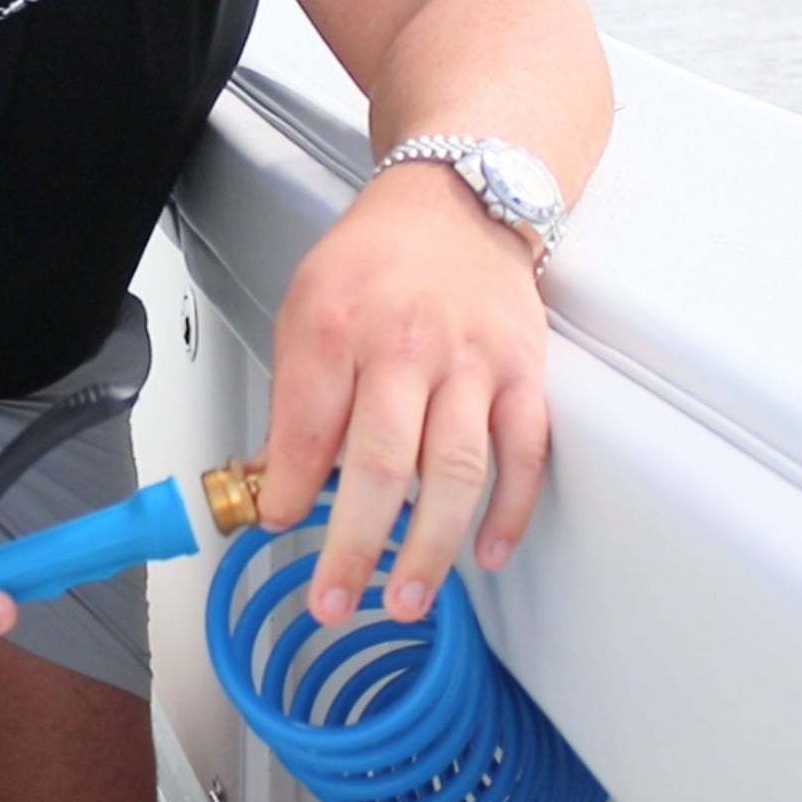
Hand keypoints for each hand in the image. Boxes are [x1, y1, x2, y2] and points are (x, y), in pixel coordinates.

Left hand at [253, 160, 549, 625]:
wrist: (454, 202)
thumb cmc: (374, 259)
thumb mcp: (304, 306)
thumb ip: (294, 395)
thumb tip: (276, 481)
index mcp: (337, 327)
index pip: (306, 428)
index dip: (288, 491)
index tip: (278, 526)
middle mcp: (406, 345)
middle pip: (380, 463)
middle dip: (354, 546)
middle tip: (334, 600)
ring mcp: (472, 361)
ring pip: (455, 469)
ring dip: (430, 546)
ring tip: (405, 598)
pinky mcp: (523, 371)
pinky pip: (525, 451)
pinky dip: (510, 509)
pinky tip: (488, 551)